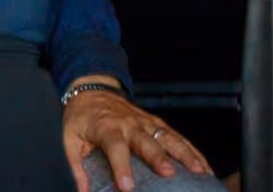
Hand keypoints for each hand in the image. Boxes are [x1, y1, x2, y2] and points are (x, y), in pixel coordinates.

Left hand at [62, 86, 211, 191]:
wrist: (94, 91)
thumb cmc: (81, 118)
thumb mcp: (68, 140)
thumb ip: (74, 166)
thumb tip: (82, 190)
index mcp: (107, 127)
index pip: (116, 148)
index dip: (121, 167)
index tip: (127, 187)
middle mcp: (130, 124)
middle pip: (148, 142)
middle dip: (159, 158)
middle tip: (169, 174)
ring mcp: (147, 122)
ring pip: (170, 138)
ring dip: (186, 154)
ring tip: (200, 171)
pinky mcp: (157, 124)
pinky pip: (178, 137)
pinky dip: (193, 151)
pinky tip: (204, 166)